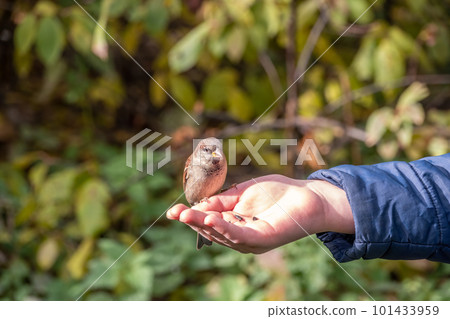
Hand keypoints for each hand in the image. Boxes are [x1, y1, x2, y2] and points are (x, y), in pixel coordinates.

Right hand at [167, 174, 353, 253]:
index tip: (173, 210)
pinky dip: (225, 228)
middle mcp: (241, 235)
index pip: (209, 222)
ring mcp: (252, 240)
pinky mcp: (264, 239)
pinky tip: (211, 220)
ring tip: (187, 216)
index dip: (191, 217)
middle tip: (175, 213)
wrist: (308, 195)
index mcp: (235, 223)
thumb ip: (223, 200)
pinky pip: (241, 235)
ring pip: (223, 235)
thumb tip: (199, 205)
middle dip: (193, 222)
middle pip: (212, 231)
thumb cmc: (278, 193)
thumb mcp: (243, 193)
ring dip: (204, 226)